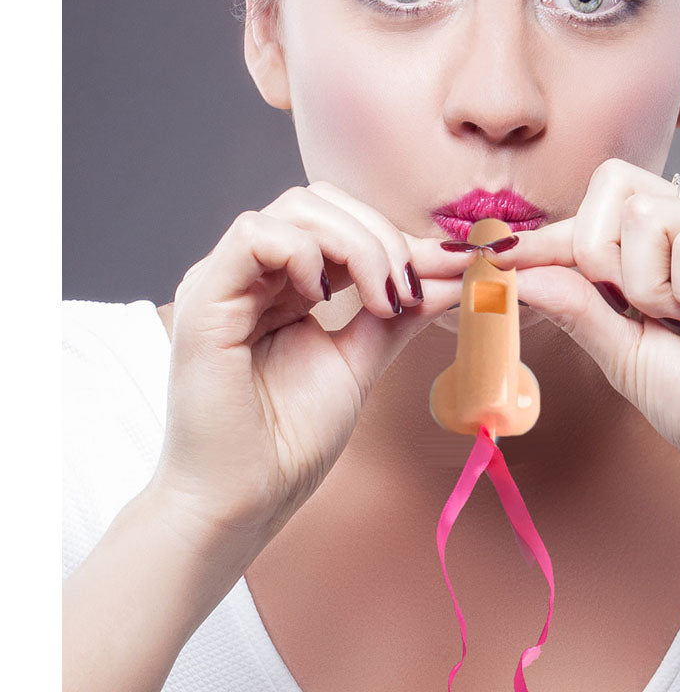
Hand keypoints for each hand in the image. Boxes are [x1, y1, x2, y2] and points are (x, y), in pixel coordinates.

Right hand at [152, 182, 469, 550]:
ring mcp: (226, 280)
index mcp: (283, 284)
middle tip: (406, 291)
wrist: (245, 500)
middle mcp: (252, 273)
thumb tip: (451, 274)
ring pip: (297, 209)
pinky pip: (255, 234)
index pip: (342, 222)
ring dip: (357, 245)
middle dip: (380, 236)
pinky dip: (305, 255)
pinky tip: (321, 300)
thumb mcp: (360, 360)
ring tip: (377, 302)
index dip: (396, 238)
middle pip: (321, 201)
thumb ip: (398, 313)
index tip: (448, 270)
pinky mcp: (205, 296)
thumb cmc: (290, 439)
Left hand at [493, 159, 679, 497]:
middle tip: (640, 311)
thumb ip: (577, 306)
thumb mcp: (622, 354)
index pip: (595, 214)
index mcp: (666, 249)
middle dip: (601, 257)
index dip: (546, 237)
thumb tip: (520, 270)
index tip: (495, 255)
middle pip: (615, 187)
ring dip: (648, 287)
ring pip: (645, 216)